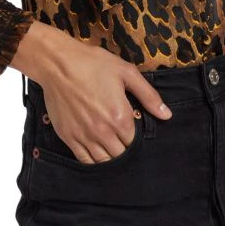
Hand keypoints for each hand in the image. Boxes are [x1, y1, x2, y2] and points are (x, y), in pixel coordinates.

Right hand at [9, 21, 172, 163]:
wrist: (58, 64)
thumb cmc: (93, 64)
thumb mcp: (126, 72)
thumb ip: (148, 96)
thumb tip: (167, 115)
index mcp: (120, 117)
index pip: (134, 142)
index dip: (134, 137)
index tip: (131, 128)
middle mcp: (103, 132)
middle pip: (121, 155)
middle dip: (124, 149)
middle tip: (121, 138)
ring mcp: (84, 137)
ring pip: (103, 161)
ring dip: (110, 157)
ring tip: (111, 146)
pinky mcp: (68, 137)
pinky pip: (84, 160)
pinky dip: (92, 161)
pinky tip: (96, 152)